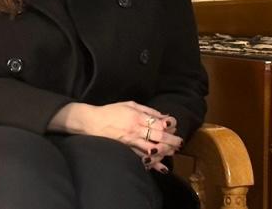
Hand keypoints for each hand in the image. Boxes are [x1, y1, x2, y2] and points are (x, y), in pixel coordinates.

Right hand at [51, 101, 182, 172]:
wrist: (91, 122)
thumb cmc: (111, 111)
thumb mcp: (131, 105)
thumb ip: (148, 111)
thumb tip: (164, 116)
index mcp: (137, 117)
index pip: (157, 123)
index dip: (168, 126)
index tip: (175, 126)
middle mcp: (134, 130)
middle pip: (157, 136)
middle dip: (171, 140)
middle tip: (180, 143)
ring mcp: (129, 141)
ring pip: (150, 148)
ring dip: (164, 151)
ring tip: (173, 152)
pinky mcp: (125, 149)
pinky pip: (140, 157)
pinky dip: (151, 163)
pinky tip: (161, 167)